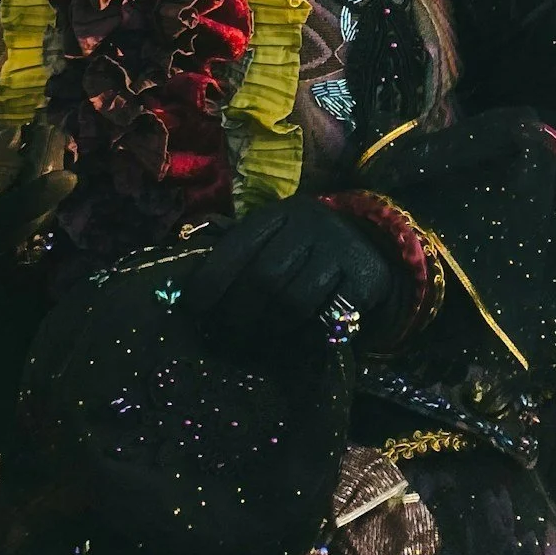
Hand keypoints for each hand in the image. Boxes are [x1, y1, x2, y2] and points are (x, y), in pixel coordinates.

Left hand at [183, 196, 399, 353]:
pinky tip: (289, 340)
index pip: (238, 245)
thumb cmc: (304, 246)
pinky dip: (303, 333)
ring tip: (254, 341)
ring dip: (268, 328)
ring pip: (293, 300)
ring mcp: (340, 250)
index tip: (193, 309)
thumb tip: (184, 268)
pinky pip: (325, 316)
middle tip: (222, 336)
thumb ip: (236, 249)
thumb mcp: (273, 235)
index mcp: (280, 212)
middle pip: (264, 276)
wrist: (370, 242)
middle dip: (237, 313)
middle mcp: (311, 224)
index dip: (211, 280)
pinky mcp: (364, 278)